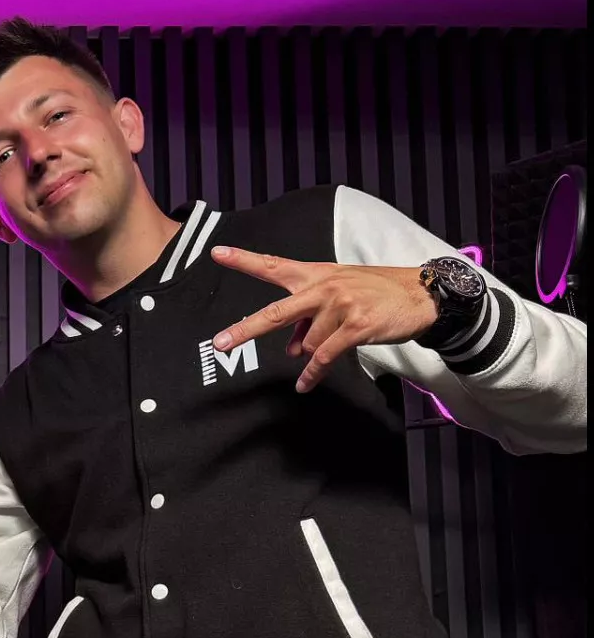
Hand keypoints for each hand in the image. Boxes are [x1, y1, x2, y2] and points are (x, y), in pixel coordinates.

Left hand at [210, 245, 437, 392]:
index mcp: (314, 274)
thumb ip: (307, 319)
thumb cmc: (373, 293)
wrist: (419, 294)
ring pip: (306, 344)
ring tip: (331, 343)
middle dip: (245, 330)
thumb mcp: (337, 295)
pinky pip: (323, 357)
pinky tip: (304, 384)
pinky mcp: (356, 326)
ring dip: (312, 351)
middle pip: (276, 313)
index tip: (217, 253)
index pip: (273, 265)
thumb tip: (290, 349)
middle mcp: (323, 287)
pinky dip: (312, 374)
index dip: (244, 259)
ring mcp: (340, 306)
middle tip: (220, 344)